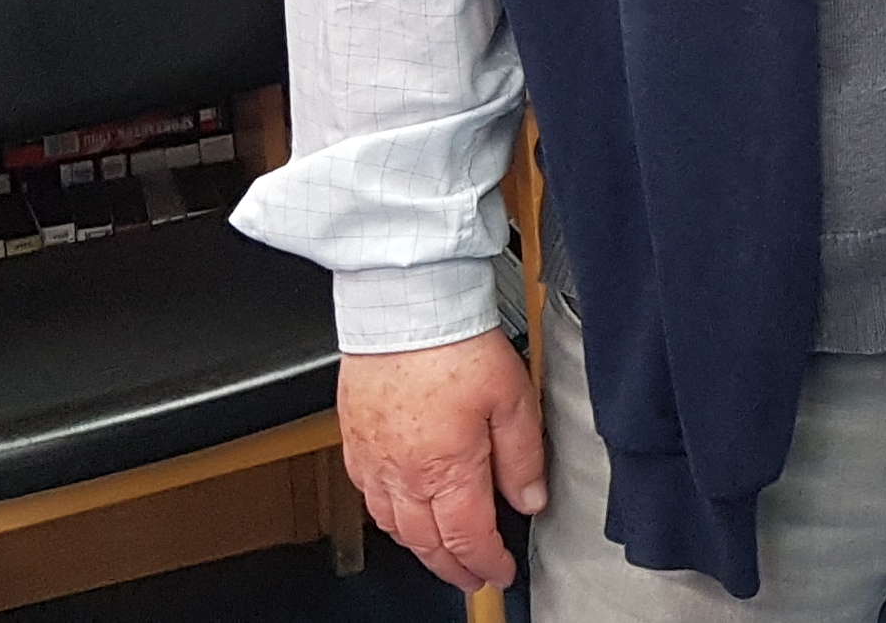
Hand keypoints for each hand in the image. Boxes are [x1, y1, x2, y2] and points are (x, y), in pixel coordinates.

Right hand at [338, 331, 545, 590]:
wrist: (405, 309)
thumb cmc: (454, 346)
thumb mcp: (514, 399)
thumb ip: (523, 457)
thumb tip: (530, 498)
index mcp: (447, 470)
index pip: (467, 538)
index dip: (486, 562)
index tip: (500, 571)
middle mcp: (403, 474)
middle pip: (426, 543)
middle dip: (452, 567)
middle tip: (471, 576)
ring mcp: (373, 460)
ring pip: (392, 526)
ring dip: (418, 547)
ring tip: (440, 552)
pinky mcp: (354, 441)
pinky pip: (367, 497)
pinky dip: (388, 516)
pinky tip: (400, 511)